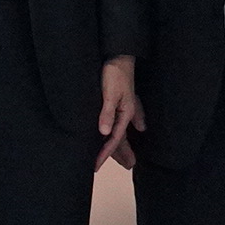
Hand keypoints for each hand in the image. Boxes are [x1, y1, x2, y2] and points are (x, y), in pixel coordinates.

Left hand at [95, 55, 140, 172]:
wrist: (117, 56)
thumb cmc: (114, 74)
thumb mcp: (110, 94)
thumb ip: (107, 113)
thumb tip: (104, 133)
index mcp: (125, 113)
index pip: (115, 139)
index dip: (106, 153)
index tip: (96, 165)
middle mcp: (125, 113)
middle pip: (123, 138)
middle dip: (124, 153)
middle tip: (128, 167)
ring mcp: (122, 109)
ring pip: (121, 132)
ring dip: (123, 145)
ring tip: (128, 160)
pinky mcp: (117, 103)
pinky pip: (118, 124)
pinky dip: (118, 132)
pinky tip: (126, 132)